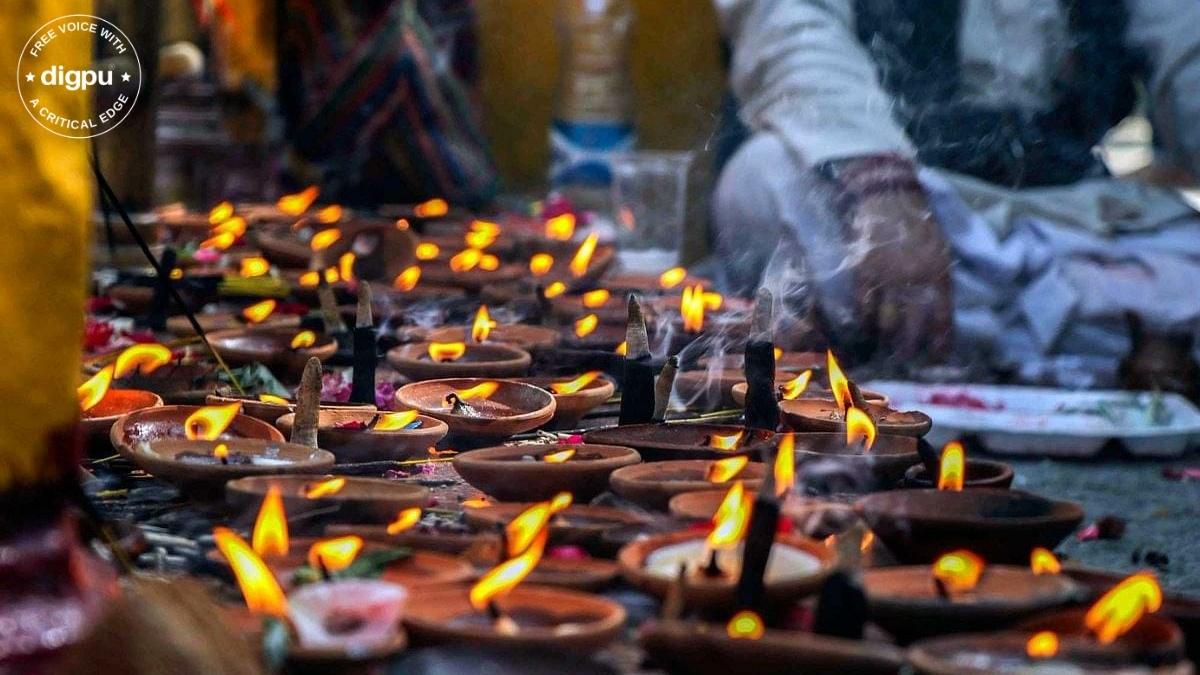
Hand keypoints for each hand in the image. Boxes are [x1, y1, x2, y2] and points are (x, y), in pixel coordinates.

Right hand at [847, 189, 953, 361]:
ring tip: (882, 350)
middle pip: (911, 327)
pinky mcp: (863, 272)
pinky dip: (862, 321)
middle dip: (908, 348)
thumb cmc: (917, 221)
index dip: (940, 343)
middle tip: (905, 358)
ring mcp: (886, 277)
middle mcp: (913, 280)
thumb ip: (938, 279)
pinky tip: (863, 329)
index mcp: (938, 274)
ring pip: (885, 321)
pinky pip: (862, 306)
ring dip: (884, 339)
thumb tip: (936, 311)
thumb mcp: (940, 248)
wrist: (887, 194)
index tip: (938, 358)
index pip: (941, 319)